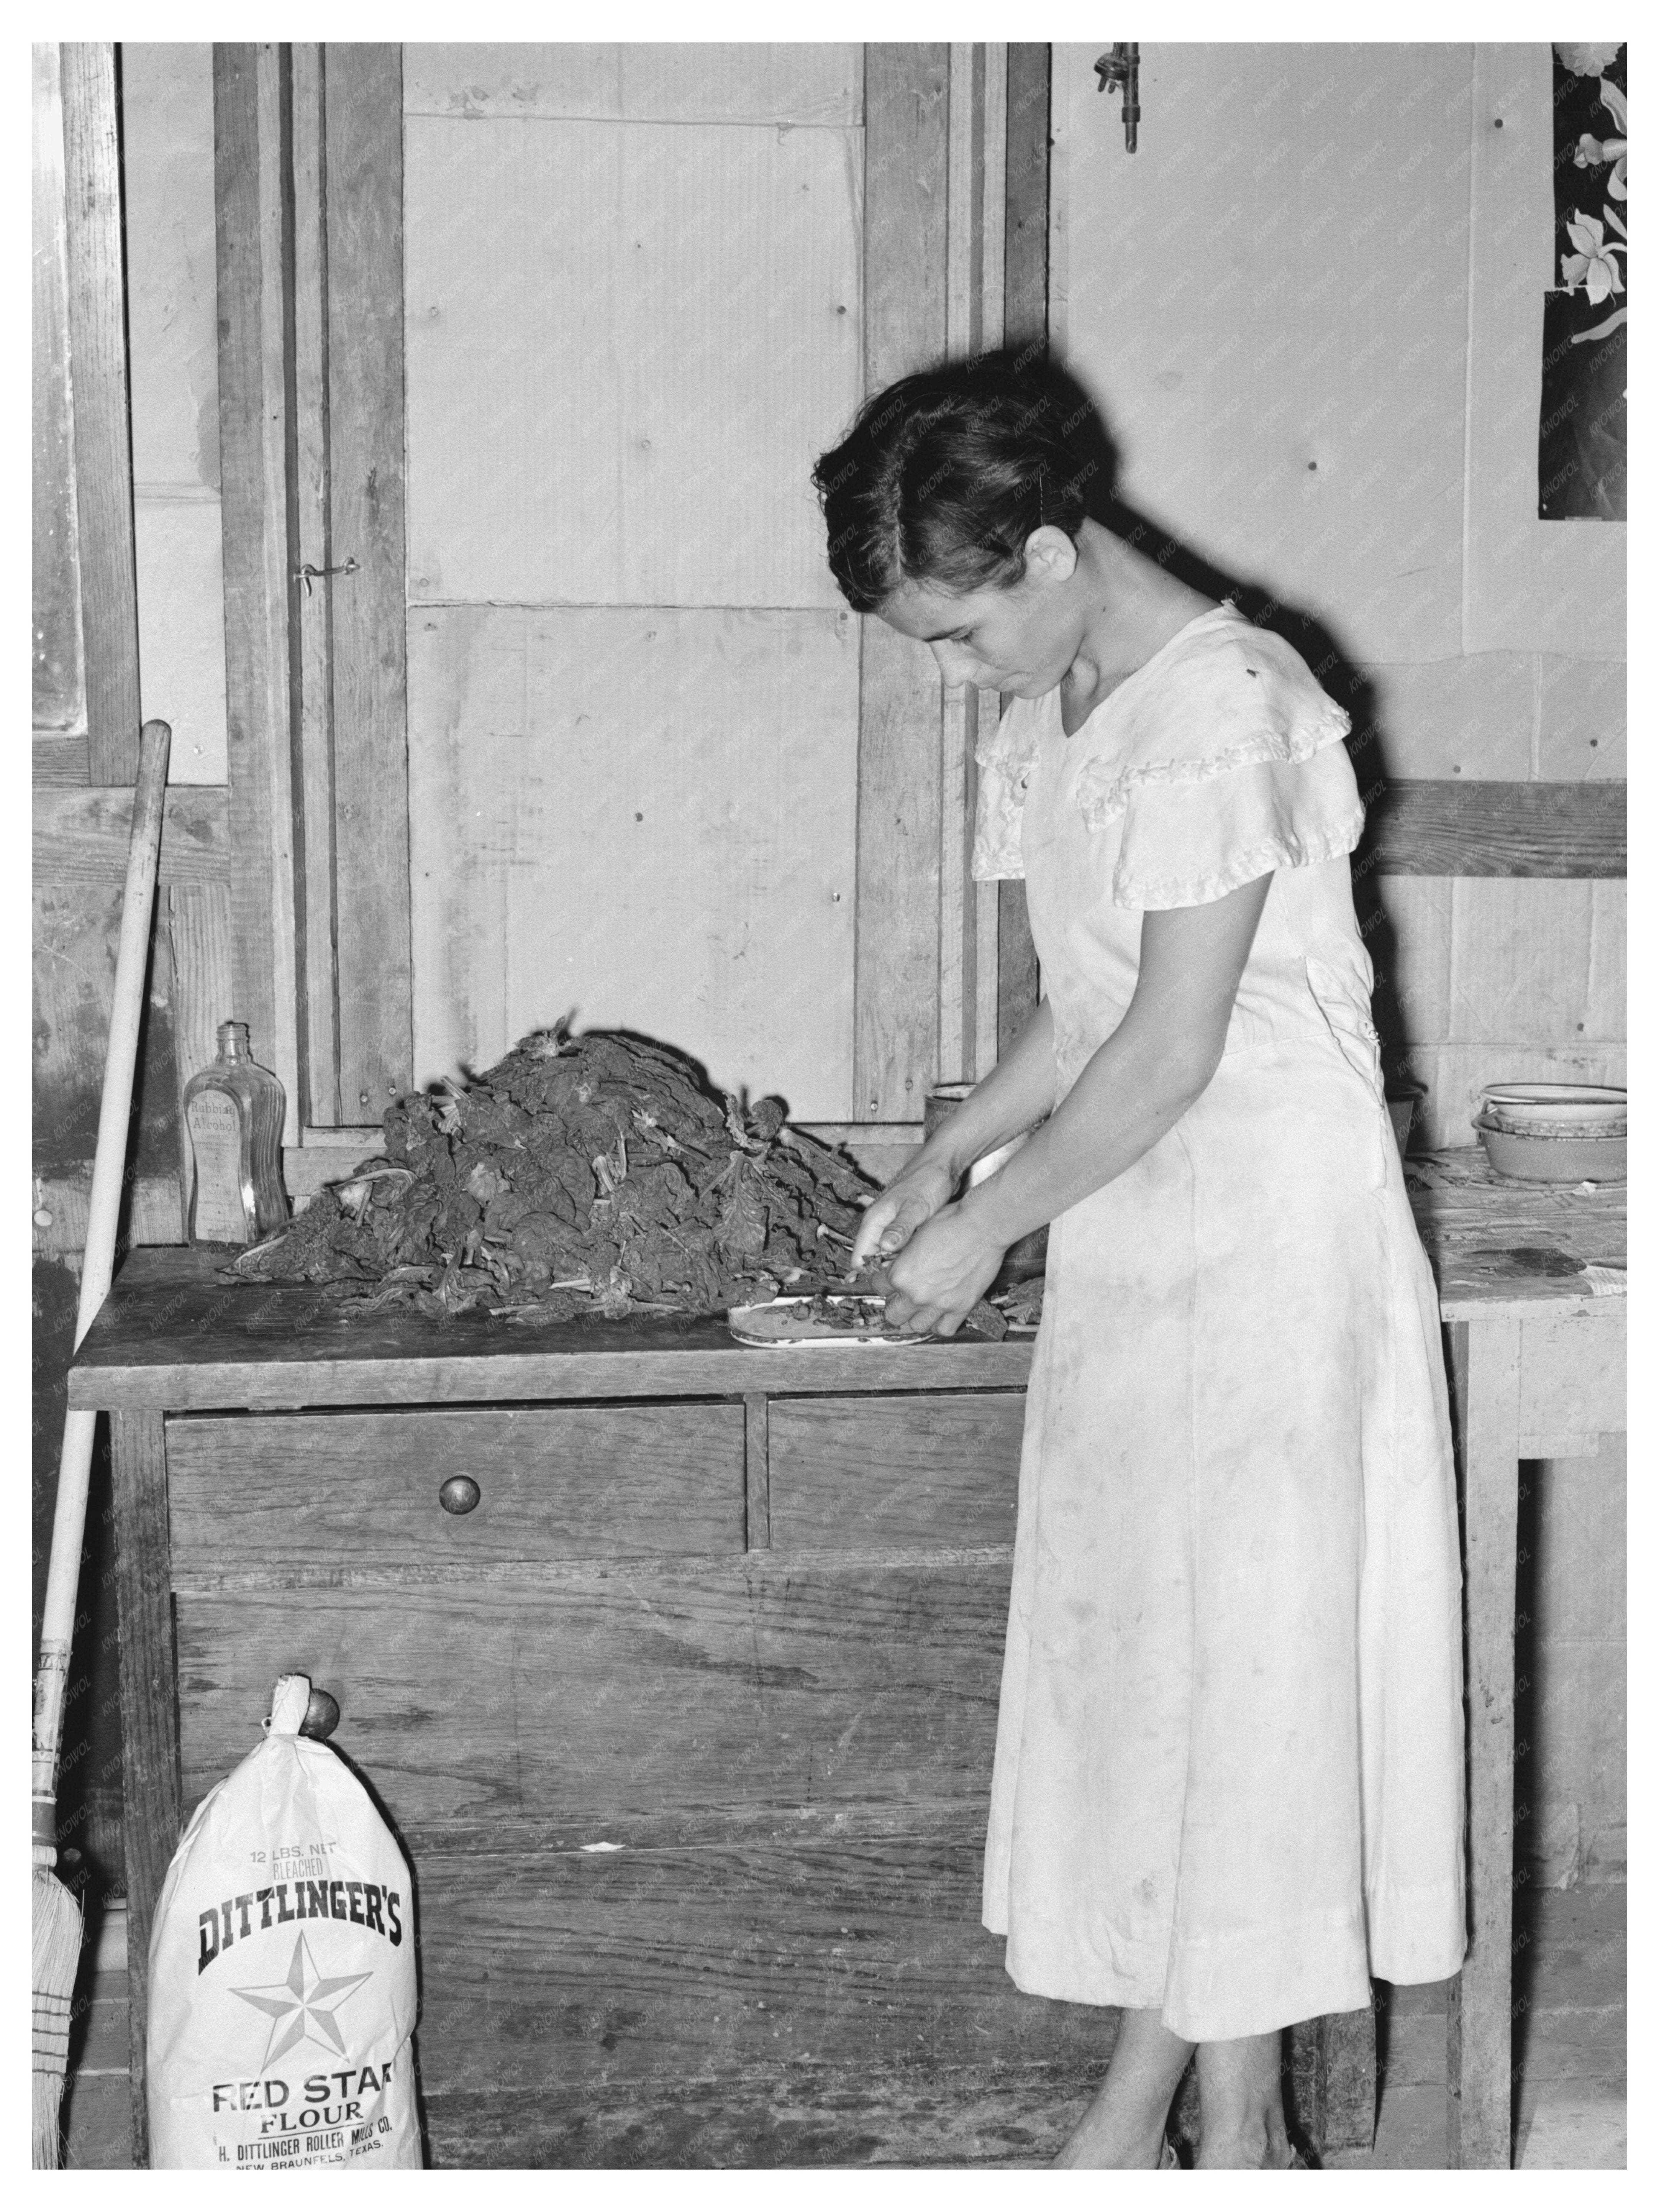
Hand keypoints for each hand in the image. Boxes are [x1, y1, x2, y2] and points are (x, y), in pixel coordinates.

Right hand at [849, 1154, 958, 1269]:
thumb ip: (900, 1228)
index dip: (872, 1273)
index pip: (859, 1258)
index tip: (894, 1280)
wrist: (942, 1164)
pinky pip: (901, 1248)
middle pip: (874, 1260)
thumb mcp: (916, 1206)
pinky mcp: (904, 1227)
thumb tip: (884, 1249)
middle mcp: (878, 1226)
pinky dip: (910, 1255)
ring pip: (888, 1255)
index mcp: (873, 1221)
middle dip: (888, 1272)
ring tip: (920, 1268)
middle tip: (911, 1276)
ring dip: (900, 1264)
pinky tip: (925, 1258)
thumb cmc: (927, 1181)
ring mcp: (891, 1227)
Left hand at [879, 1202, 1006, 1336]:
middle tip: (903, 1295)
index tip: (889, 1279)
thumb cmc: (949, 1223)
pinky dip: (940, 1324)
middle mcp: (915, 1294)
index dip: (883, 1281)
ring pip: (916, 1326)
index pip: (877, 1287)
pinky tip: (940, 1313)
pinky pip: (944, 1329)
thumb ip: (901, 1258)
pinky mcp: (961, 1308)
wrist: (982, 1226)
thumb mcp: (914, 1235)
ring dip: (915, 1317)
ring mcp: (938, 1304)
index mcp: (899, 1274)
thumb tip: (894, 1266)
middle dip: (895, 1304)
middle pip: (892, 1314)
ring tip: (921, 1305)